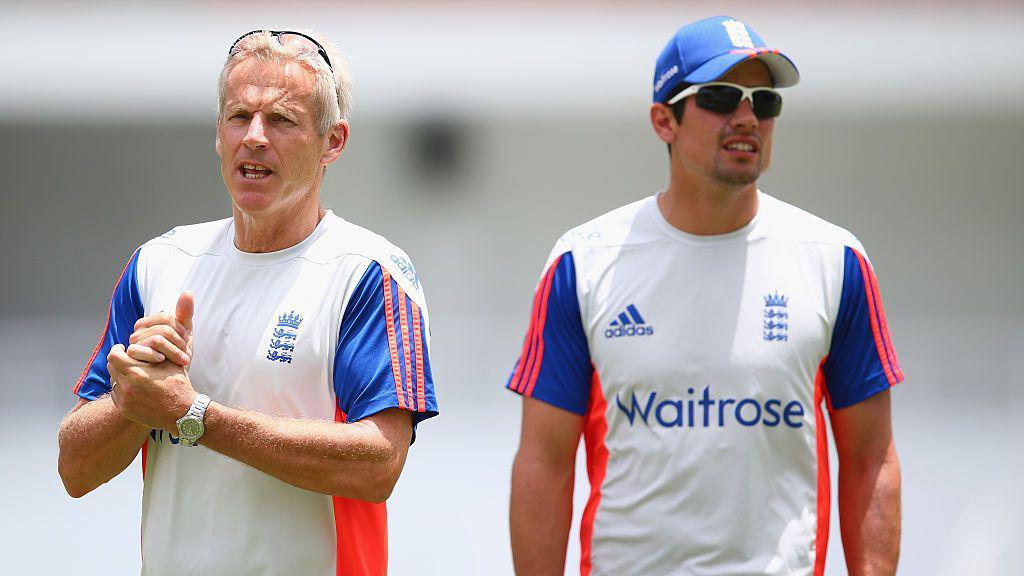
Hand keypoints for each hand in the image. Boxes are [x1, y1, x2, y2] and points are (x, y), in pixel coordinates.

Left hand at [108, 292, 197, 431]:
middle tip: (130, 361)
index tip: (127, 349)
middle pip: (111, 368)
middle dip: (120, 362)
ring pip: (113, 381)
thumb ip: (183, 321)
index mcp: (136, 371)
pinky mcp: (125, 411)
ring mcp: (124, 401)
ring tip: (134, 373)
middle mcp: (127, 387)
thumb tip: (187, 292)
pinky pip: (116, 395)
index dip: (120, 351)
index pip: (114, 355)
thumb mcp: (182, 351)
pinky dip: (123, 390)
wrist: (185, 413)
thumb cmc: (183, 380)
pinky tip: (136, 388)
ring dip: (120, 375)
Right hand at [127, 292, 193, 365]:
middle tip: (186, 356)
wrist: (171, 378)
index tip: (188, 342)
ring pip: (157, 340)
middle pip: (164, 329)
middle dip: (179, 343)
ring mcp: (132, 343)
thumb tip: (187, 292)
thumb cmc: (177, 355)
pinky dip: (154, 355)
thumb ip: (185, 314)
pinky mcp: (128, 357)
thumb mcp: (184, 334)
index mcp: (150, 322)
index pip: (167, 317)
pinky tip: (162, 361)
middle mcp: (138, 331)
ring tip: (182, 361)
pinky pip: (140, 350)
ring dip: (173, 351)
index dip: (181, 330)